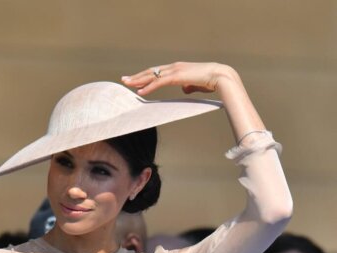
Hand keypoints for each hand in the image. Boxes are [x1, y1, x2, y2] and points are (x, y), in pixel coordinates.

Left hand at [122, 62, 263, 141]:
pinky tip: (140, 92)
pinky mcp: (177, 76)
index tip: (135, 79)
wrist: (222, 76)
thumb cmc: (212, 81)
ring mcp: (175, 70)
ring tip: (127, 84)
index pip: (158, 71)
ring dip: (138, 80)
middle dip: (136, 76)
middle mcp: (174, 67)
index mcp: (178, 68)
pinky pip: (159, 82)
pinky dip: (148, 87)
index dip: (146, 75)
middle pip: (151, 71)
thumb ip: (188, 86)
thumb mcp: (197, 84)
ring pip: (152, 75)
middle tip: (124, 80)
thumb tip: (184, 90)